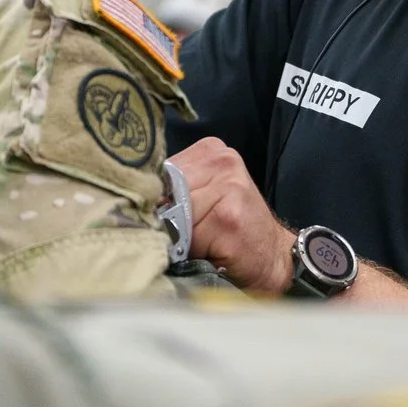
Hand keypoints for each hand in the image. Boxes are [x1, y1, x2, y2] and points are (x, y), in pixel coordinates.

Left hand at [169, 137, 294, 294]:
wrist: (274, 256)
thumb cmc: (234, 229)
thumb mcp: (206, 195)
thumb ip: (176, 188)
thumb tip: (134, 201)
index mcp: (210, 150)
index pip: (158, 170)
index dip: (154, 199)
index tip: (163, 216)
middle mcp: (222, 161)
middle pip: (164, 192)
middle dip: (165, 218)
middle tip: (185, 235)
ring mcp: (229, 187)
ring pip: (173, 215)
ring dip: (179, 238)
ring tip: (201, 243)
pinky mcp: (228, 217)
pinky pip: (188, 237)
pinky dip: (192, 251)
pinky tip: (212, 251)